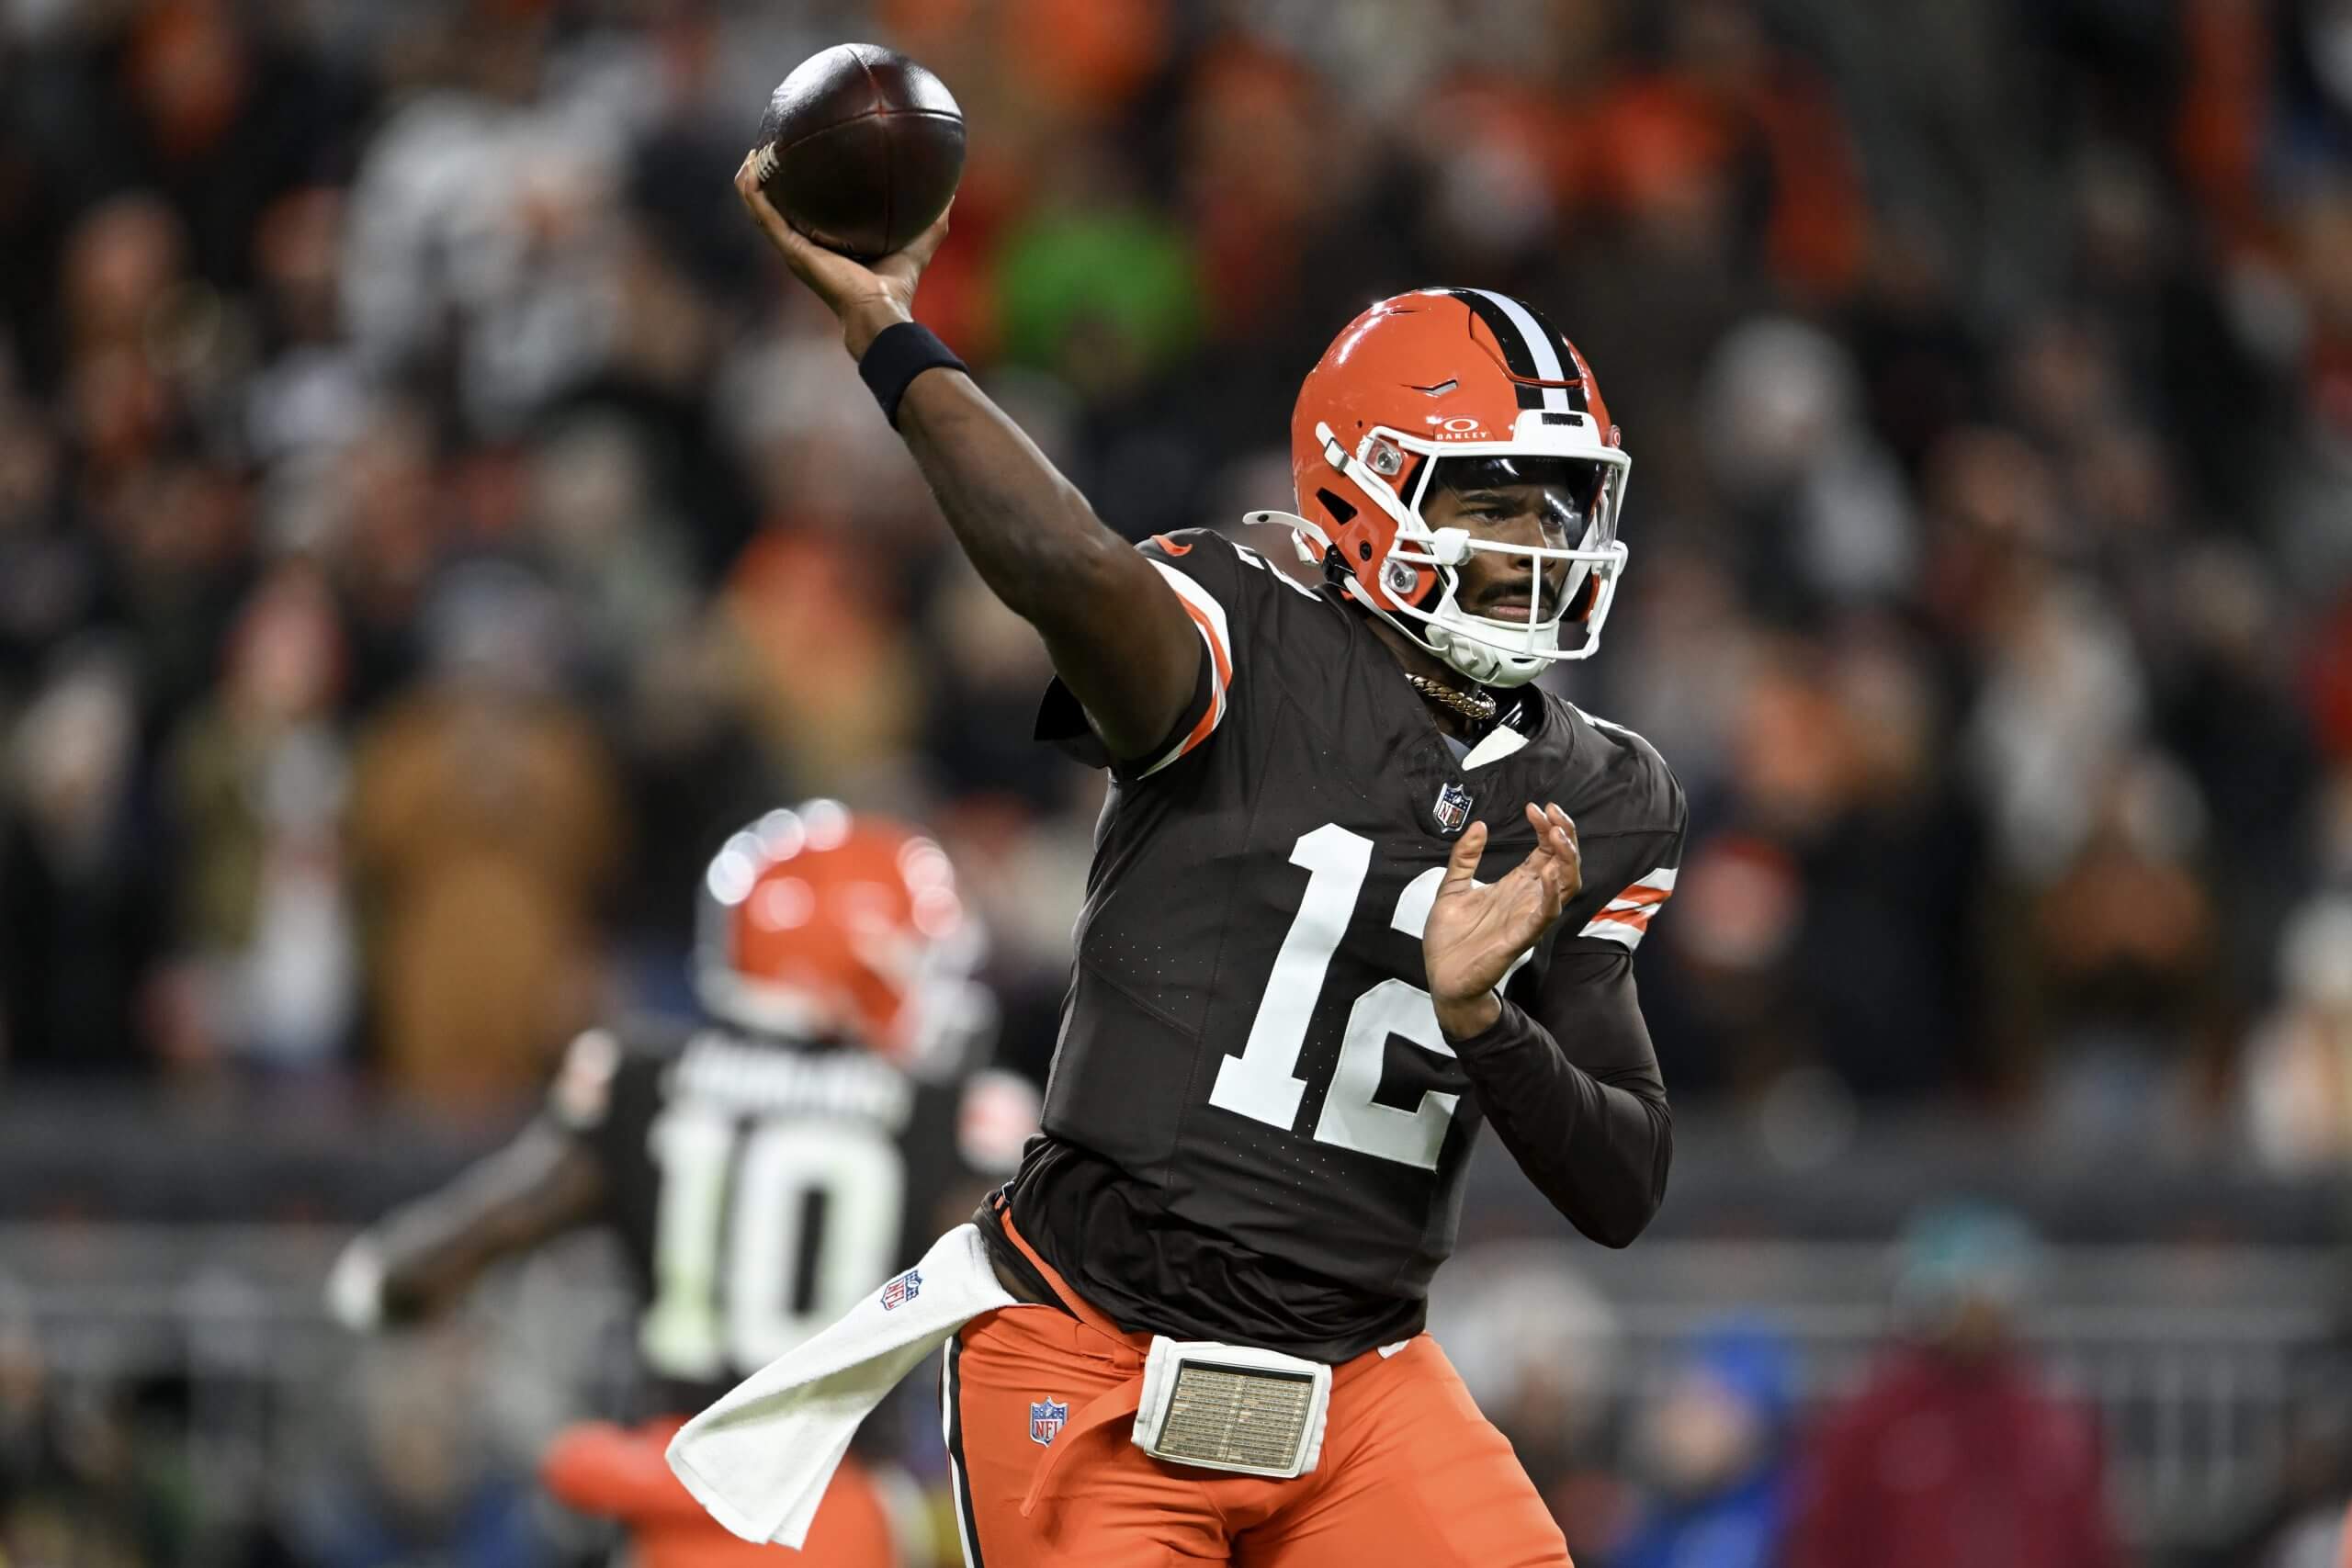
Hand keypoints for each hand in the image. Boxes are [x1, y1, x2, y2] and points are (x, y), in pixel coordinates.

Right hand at [733, 151, 952, 356]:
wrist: (880, 309)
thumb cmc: (898, 284)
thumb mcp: (922, 237)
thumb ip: (935, 212)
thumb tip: (953, 184)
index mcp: (828, 244)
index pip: (811, 214)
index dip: (806, 190)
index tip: (805, 159)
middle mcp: (805, 246)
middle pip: (780, 208)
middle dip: (774, 180)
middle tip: (773, 149)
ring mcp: (793, 248)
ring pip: (763, 209)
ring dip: (753, 180)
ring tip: (753, 152)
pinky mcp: (790, 249)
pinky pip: (763, 214)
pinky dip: (751, 192)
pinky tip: (748, 167)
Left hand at [1425, 802, 1580, 1038]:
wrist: (1440, 976)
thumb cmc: (1451, 937)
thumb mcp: (1451, 887)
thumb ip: (1465, 857)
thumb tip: (1480, 825)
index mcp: (1515, 885)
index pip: (1545, 850)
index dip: (1547, 826)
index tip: (1535, 806)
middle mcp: (1528, 898)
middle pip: (1564, 862)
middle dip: (1565, 834)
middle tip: (1553, 812)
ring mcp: (1528, 916)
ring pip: (1566, 885)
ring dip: (1566, 859)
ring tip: (1557, 835)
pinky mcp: (1521, 937)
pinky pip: (1546, 915)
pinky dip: (1552, 895)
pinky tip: (1548, 874)